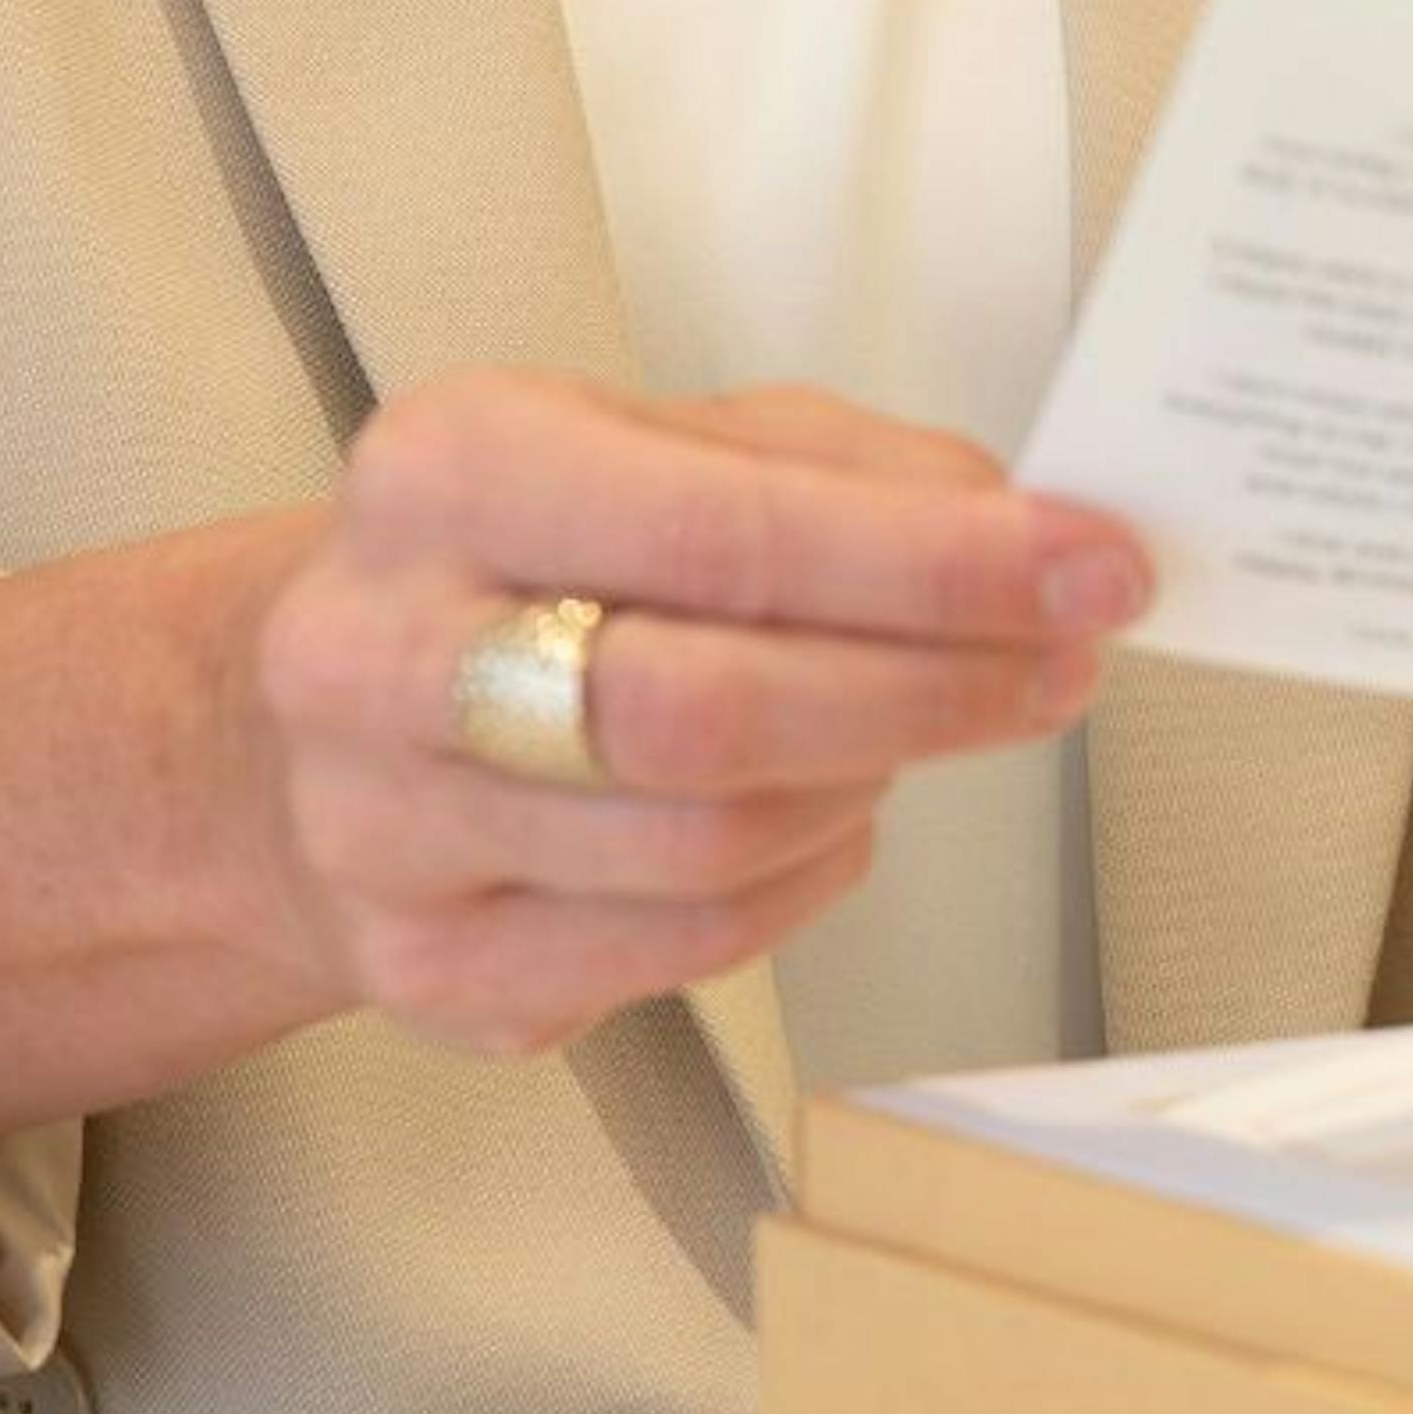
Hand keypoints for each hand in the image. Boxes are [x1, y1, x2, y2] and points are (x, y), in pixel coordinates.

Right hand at [241, 371, 1146, 1059]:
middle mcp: (383, 650)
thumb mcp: (658, 441)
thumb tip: (1023, 524)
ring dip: (871, 782)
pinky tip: (838, 814)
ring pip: (706, 846)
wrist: (326, 713)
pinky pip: (683, 950)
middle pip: (706, 710)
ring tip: (938, 716)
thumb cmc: (531, 553)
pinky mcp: (431, 973)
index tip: (1086, 567)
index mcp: (449, 470)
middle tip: (1064, 661)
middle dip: (926, 690)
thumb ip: (838, 465)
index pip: (721, 531)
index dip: (928, 564)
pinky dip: (805, 879)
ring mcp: (391, 831)